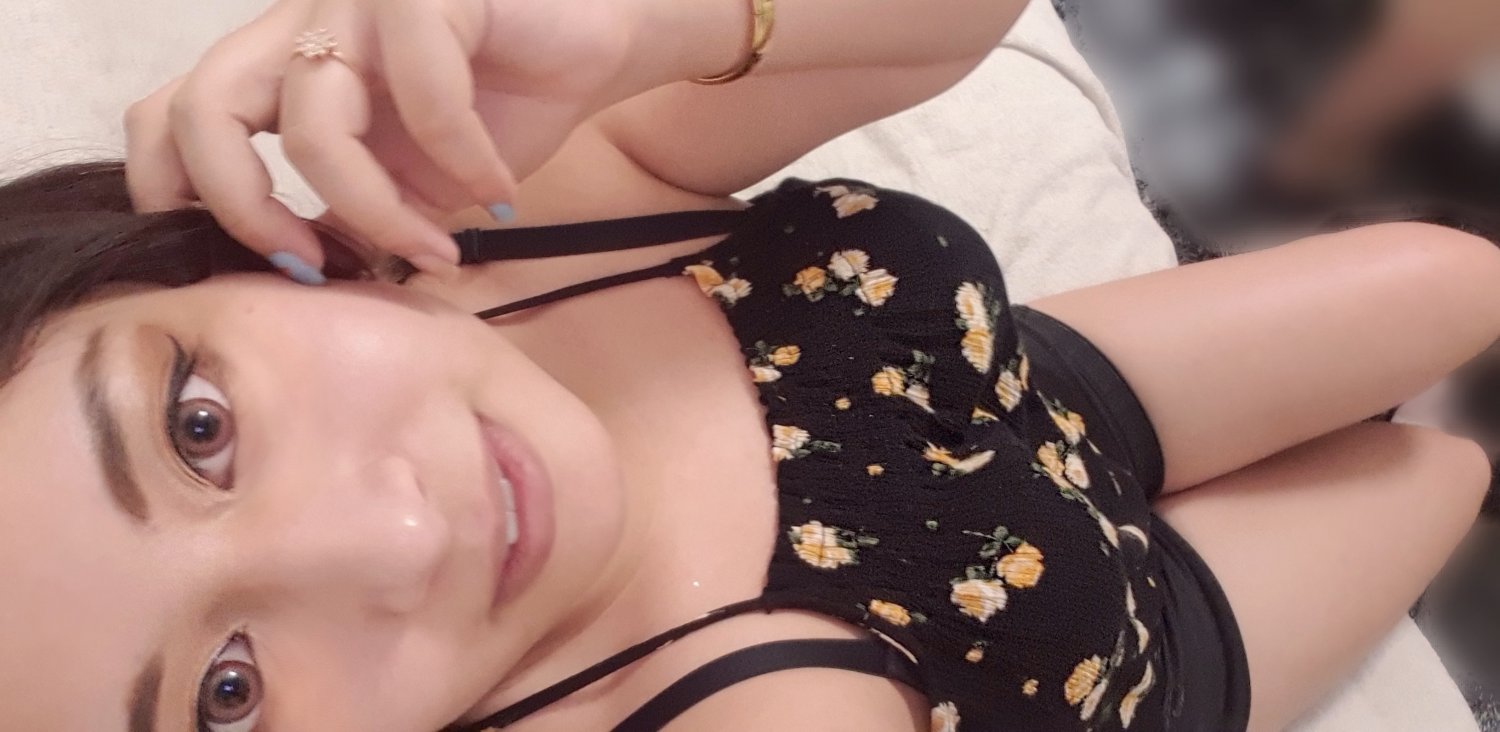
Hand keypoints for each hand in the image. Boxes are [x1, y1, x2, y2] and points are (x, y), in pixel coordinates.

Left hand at [126, 0, 641, 278]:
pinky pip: (423, 96)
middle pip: (203, 111)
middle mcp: (301, 29)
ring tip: (435, 251)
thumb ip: (356, 217)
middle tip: (312, 267)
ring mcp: (355, 3)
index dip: (183, 198)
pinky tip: (502, 191)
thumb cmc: (504, 108)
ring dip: (378, 210)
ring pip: (315, 122)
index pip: (171, 120)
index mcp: (281, 70)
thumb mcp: (414, 184)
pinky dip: (465, 161)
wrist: (598, 46)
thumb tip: (313, 280)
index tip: (260, 261)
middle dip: (247, 210)